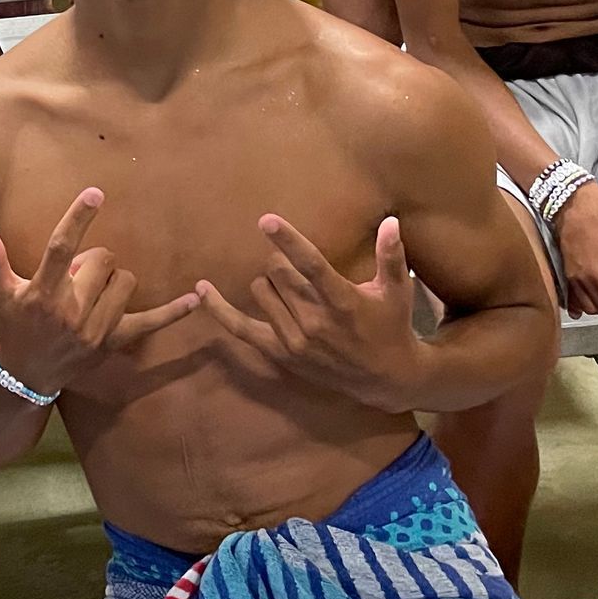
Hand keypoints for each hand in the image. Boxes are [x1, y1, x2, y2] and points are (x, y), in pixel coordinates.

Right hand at [0, 189, 198, 395]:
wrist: (26, 375)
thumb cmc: (13, 326)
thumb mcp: (0, 293)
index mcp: (43, 294)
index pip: (62, 247)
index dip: (79, 218)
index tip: (96, 193)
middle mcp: (71, 311)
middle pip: (103, 260)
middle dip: (94, 259)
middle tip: (76, 275)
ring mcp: (96, 329)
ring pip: (125, 281)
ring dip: (112, 279)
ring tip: (91, 292)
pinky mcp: (113, 341)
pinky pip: (150, 323)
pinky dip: (173, 312)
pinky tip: (195, 298)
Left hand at [195, 215, 420, 411]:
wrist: (385, 378)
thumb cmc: (391, 326)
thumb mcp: (396, 292)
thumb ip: (391, 256)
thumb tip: (391, 222)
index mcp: (341, 302)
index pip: (310, 265)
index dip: (287, 240)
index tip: (265, 220)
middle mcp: (314, 321)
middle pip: (277, 273)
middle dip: (281, 262)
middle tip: (296, 268)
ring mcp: (293, 340)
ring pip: (261, 291)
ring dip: (269, 281)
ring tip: (289, 287)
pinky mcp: (280, 353)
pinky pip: (240, 328)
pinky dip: (220, 309)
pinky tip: (200, 289)